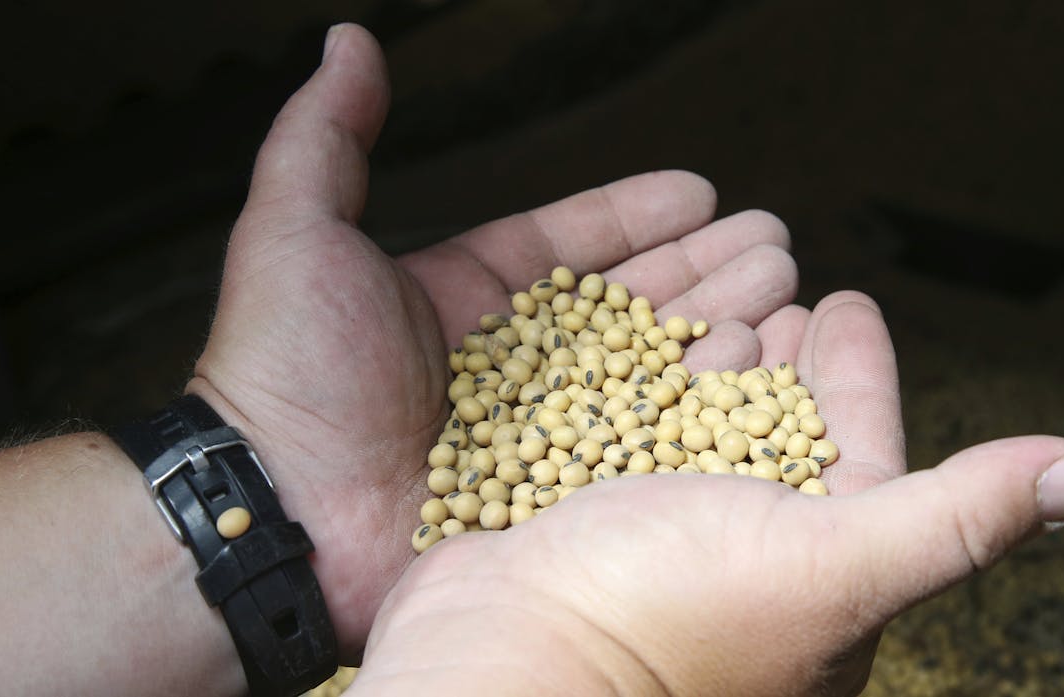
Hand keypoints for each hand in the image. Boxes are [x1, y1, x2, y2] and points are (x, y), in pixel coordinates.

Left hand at [185, 24, 799, 656]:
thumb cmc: (282, 374)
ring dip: (719, 327)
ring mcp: (538, 435)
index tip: (700, 191)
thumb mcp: (295, 231)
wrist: (278, 512)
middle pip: (626, 306)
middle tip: (774, 243)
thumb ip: (328, 135)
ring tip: (785, 291)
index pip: (570, 246)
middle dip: (704, 269)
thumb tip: (348, 39)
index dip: (636, 217)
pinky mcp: (558, 499)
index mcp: (461, 300)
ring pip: (648, 372)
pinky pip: (643, 449)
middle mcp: (508, 367)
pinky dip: (701, 414)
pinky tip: (757, 375)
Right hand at [349, 293, 1063, 690]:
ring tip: (715, 296)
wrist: (504, 667)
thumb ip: (951, 517)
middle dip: (783, 352)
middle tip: (786, 280)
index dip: (858, 376)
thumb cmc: (670, 629)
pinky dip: (629, 376)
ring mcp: (652, 535)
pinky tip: (624, 339)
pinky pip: (617, 424)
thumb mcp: (833, 566)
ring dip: (711, 354)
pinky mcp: (577, 514)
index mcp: (813, 574)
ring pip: (694, 422)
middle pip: (774, 429)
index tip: (849, 303)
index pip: (856, 451)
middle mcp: (736, 556)